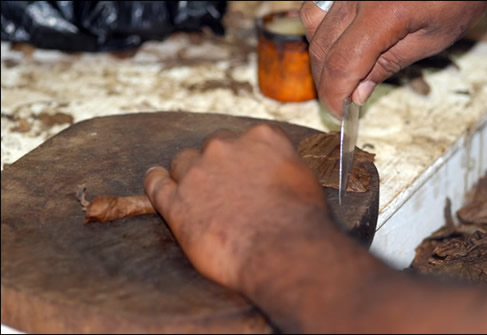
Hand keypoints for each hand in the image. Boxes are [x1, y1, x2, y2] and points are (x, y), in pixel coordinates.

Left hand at [144, 125, 330, 289]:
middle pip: (212, 147)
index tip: (243, 172)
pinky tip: (157, 180)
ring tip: (193, 192)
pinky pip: (156, 184)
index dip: (242, 158)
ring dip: (188, 174)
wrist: (283, 252)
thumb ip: (281, 163)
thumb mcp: (303, 178)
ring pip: (183, 162)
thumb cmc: (300, 222)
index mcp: (261, 138)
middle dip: (216, 164)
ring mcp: (198, 172)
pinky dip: (156, 181)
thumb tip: (273, 168)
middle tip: (223, 188)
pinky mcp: (176, 201)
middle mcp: (226, 147)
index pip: (244, 139)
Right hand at [300, 1, 486, 117]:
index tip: (338, 111)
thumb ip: (388, 65)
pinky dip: (323, 29)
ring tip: (341, 72)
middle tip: (341, 99)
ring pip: (314, 26)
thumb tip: (356, 93)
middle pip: (321, 47)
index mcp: (384, 11)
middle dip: (327, 81)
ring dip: (321, 56)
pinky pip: (320, 6)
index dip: (334, 94)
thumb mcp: (433, 38)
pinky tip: (339, 42)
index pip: (341, 64)